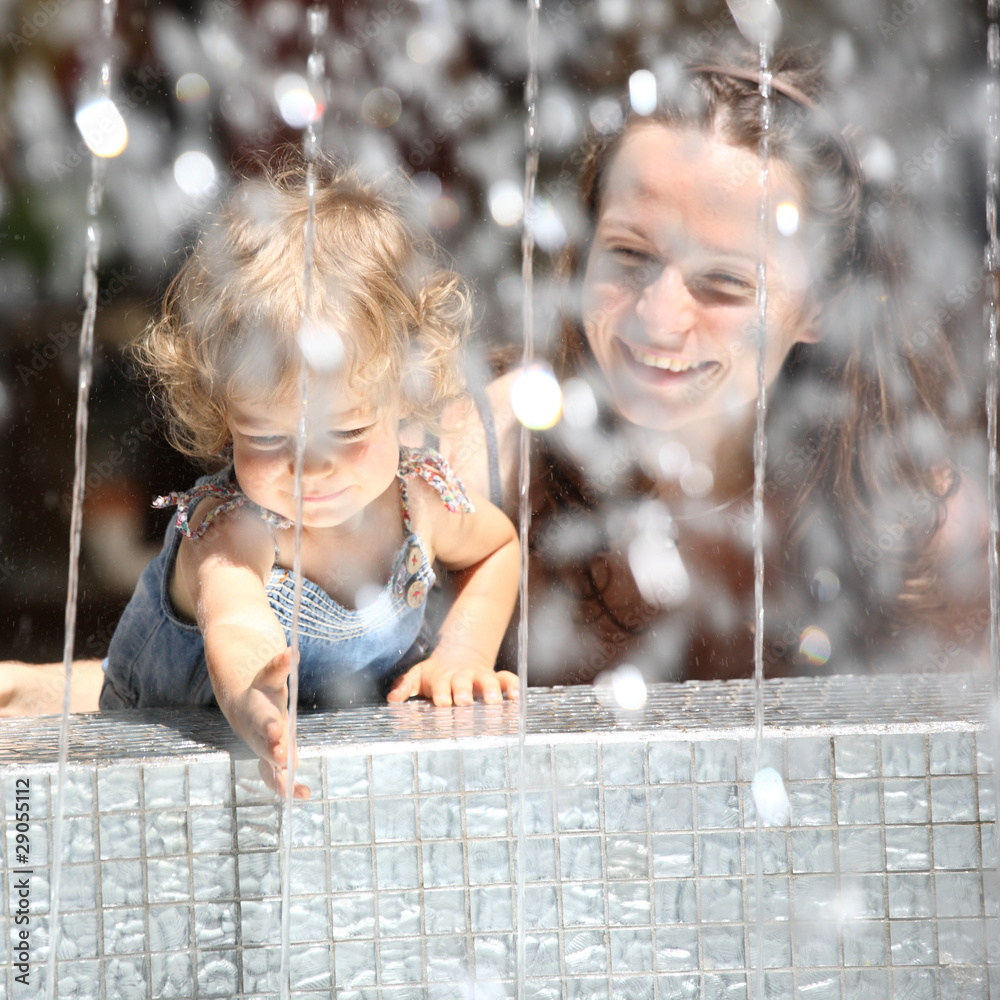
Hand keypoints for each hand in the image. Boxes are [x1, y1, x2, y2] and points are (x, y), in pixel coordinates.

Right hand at [230, 649, 309, 799]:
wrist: (243, 706)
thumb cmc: (262, 689)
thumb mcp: (269, 676)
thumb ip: (279, 666)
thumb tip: (291, 652)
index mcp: (257, 712)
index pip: (263, 718)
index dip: (269, 725)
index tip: (277, 731)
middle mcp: (258, 734)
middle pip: (265, 745)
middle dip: (274, 752)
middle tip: (284, 758)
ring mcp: (263, 749)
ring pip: (269, 768)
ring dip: (282, 780)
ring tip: (299, 792)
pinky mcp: (271, 761)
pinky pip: (277, 778)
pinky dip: (288, 787)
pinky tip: (304, 796)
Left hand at [386, 655, 518, 706]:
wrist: (459, 652)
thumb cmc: (435, 673)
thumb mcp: (417, 676)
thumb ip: (405, 686)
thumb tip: (391, 699)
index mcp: (442, 678)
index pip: (440, 685)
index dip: (441, 692)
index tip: (441, 702)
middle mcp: (462, 677)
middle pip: (464, 682)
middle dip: (464, 691)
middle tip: (464, 702)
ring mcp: (480, 677)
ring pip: (488, 680)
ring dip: (491, 689)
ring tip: (494, 701)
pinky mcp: (496, 679)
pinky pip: (508, 679)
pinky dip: (513, 686)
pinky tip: (516, 697)